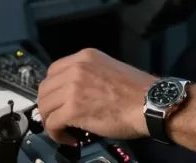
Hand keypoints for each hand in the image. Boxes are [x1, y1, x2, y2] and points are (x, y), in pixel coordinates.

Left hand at [36, 48, 155, 144]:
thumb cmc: (138, 91)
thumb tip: (75, 92)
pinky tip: (69, 138)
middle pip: (45, 89)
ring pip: (45, 106)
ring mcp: (73, 88)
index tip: (58, 101)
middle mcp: (77, 68)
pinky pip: (52, 123)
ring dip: (51, 121)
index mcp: (86, 57)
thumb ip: (90, 75)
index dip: (53, 89)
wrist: (151, 103)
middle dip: (48, 107)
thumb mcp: (110, 69)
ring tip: (64, 130)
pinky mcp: (73, 109)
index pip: (53, 71)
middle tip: (58, 119)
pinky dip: (56, 134)